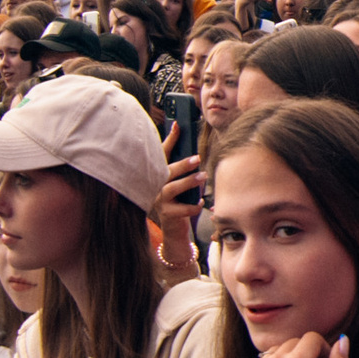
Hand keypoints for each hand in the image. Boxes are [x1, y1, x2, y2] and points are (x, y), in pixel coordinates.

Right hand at [153, 150, 203, 273]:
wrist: (174, 232)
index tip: (178, 125)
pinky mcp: (166, 215)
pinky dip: (192, 206)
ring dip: (187, 182)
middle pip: (166, 171)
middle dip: (182, 164)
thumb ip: (185, 172)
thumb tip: (197, 155)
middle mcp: (155, 186)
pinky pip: (179, 210)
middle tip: (198, 158)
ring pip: (170, 189)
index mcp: (160, 176)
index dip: (170, 140)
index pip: (163, 154)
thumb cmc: (181, 203)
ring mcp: (158, 201)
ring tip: (203, 177)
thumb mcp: (182, 185)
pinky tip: (200, 204)